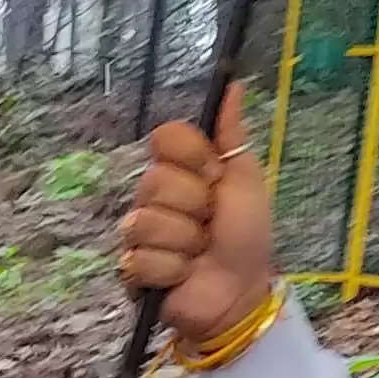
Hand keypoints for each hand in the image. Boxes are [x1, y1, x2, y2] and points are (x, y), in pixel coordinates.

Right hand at [117, 80, 275, 349]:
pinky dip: (171, 270)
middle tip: (210, 223)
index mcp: (182, 168)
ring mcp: (140, 232)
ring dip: (183, 243)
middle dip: (192, 207)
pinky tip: (182, 275)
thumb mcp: (245, 179)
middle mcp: (155, 195)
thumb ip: (232, 135)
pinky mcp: (131, 268)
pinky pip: (140, 259)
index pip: (165, 137)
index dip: (192, 157)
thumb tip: (233, 85)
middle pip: (153, 182)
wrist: (240, 292)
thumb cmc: (247, 237)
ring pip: (145, 223)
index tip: (214, 176)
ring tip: (198, 253)